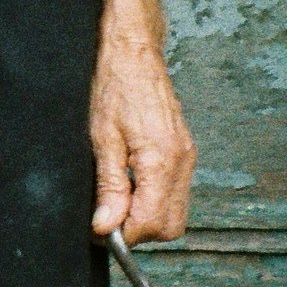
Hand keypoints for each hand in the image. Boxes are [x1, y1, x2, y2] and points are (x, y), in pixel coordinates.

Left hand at [90, 24, 194, 242]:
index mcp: (162, 160)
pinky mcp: (185, 152)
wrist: (133, 51)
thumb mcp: (102, 139)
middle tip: (108, 214)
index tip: (99, 227)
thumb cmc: (115, 86)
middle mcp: (182, 162)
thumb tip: (106, 226)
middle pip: (170, 227)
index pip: (150, 223)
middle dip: (138, 231)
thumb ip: (109, 186)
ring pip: (176, 214)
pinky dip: (155, 200)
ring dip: (147, 217)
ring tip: (117, 198)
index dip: (122, 234)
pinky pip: (176, 193)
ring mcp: (187, 157)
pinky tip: (132, 184)